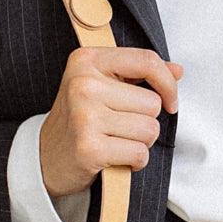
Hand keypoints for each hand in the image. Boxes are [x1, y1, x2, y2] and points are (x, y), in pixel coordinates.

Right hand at [39, 46, 183, 197]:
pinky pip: (139, 153)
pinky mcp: (89, 147)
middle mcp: (83, 83)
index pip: (147, 61)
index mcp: (87, 60)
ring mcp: (85, 115)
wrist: (45, 157)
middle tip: (119, 127)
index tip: (170, 100)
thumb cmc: (80, 118)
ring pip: (149, 129)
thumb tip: (177, 70)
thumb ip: (140, 74)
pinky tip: (115, 157)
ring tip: (116, 141)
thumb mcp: (104, 85)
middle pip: (152, 103)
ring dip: (140, 142)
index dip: (168, 84)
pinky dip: (134, 161)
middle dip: (145, 120)